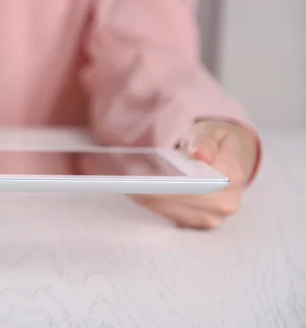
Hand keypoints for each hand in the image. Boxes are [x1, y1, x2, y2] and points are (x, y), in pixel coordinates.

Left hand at [131, 120, 258, 229]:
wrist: (234, 156)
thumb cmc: (219, 142)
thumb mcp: (213, 131)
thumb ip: (205, 141)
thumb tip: (201, 155)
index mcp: (231, 177)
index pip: (191, 185)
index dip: (163, 183)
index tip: (139, 176)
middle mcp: (225, 203)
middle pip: (175, 201)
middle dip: (147, 189)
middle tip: (121, 177)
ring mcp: (214, 217)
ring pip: (168, 211)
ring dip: (145, 197)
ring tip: (124, 182)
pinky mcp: (200, 224)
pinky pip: (169, 216)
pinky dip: (152, 203)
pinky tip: (135, 190)